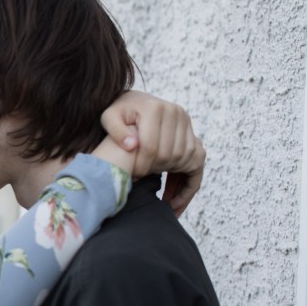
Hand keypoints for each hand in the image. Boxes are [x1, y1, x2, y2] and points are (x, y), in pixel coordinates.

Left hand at [99, 90, 206, 216]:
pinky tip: (173, 201)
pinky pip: (197, 163)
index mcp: (155, 109)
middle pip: (169, 155)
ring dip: (174, 182)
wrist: (136, 104)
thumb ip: (115, 129)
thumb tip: (131, 145)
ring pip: (185, 160)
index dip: (141, 167)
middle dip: (155, 174)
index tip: (132, 177)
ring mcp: (187, 124)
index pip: (151, 147)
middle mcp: (176, 113)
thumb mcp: (109, 117)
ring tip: (158, 198)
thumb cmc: (120, 113)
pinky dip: (187, 185)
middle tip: (142, 185)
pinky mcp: (193, 135)